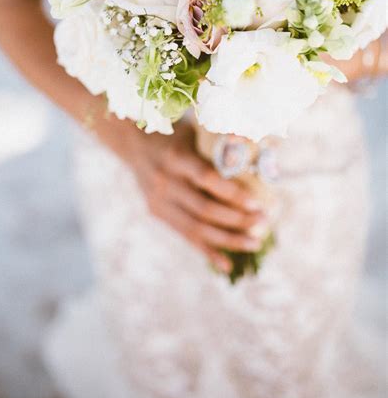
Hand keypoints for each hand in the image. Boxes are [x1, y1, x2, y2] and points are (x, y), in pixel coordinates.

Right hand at [121, 121, 268, 274]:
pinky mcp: (157, 213)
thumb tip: (257, 163)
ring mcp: (159, 200)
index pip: (207, 179)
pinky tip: (227, 263)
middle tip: (264, 221)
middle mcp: (165, 180)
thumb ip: (216, 150)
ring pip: (196, 228)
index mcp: (176, 157)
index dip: (234, 193)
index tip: (258, 202)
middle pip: (204, 208)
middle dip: (238, 219)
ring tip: (254, 242)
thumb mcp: (193, 134)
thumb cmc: (175, 135)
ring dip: (228, 239)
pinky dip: (207, 251)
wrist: (134, 143)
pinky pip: (185, 236)